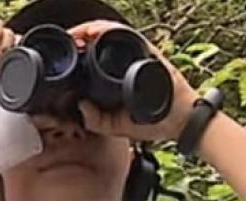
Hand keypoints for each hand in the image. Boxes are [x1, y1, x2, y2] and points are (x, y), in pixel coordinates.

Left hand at [67, 20, 199, 143]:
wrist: (180, 122)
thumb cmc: (153, 122)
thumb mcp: (117, 126)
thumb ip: (97, 121)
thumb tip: (80, 106)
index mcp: (117, 77)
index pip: (94, 58)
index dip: (78, 52)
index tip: (66, 54)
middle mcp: (126, 62)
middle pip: (100, 41)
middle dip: (80, 38)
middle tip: (68, 41)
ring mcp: (137, 55)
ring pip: (111, 33)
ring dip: (90, 30)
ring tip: (76, 34)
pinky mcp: (148, 51)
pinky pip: (127, 35)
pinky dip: (109, 29)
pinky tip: (94, 32)